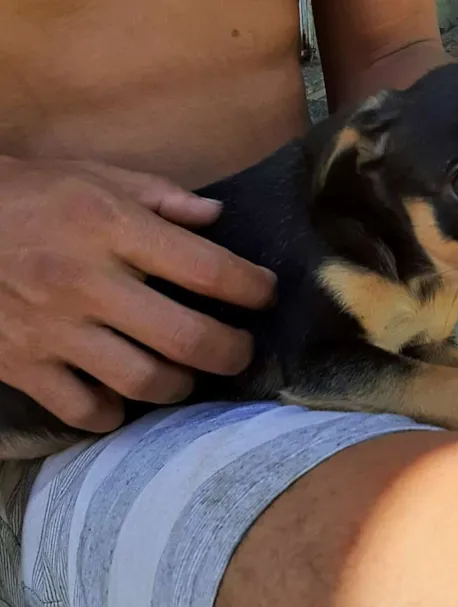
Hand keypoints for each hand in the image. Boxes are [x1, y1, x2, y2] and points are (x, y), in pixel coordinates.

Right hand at [0, 157, 275, 432]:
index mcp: (111, 227)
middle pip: (187, 339)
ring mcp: (53, 329)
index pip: (207, 269)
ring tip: (184, 373)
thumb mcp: (93, 176)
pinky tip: (121, 395)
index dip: (251, 288)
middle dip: (230, 352)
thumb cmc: (26, 194)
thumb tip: (219, 217)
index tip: (264, 294)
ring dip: (178, 386)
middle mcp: (88, 282)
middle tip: (238, 351)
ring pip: (143, 382)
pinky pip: (84, 409)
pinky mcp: (21, 365)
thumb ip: (161, 196)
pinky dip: (113, 412)